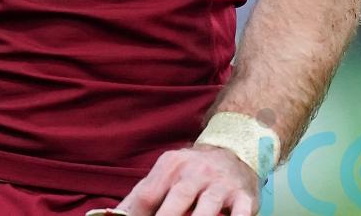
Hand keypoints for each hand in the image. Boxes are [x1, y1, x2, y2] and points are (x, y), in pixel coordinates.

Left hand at [115, 147, 259, 215]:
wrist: (235, 151)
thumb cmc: (192, 171)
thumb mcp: (167, 173)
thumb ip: (145, 194)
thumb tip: (117, 214)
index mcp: (171, 165)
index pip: (148, 194)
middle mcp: (196, 171)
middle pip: (177, 199)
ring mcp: (221, 184)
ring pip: (207, 208)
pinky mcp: (244, 196)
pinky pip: (240, 214)